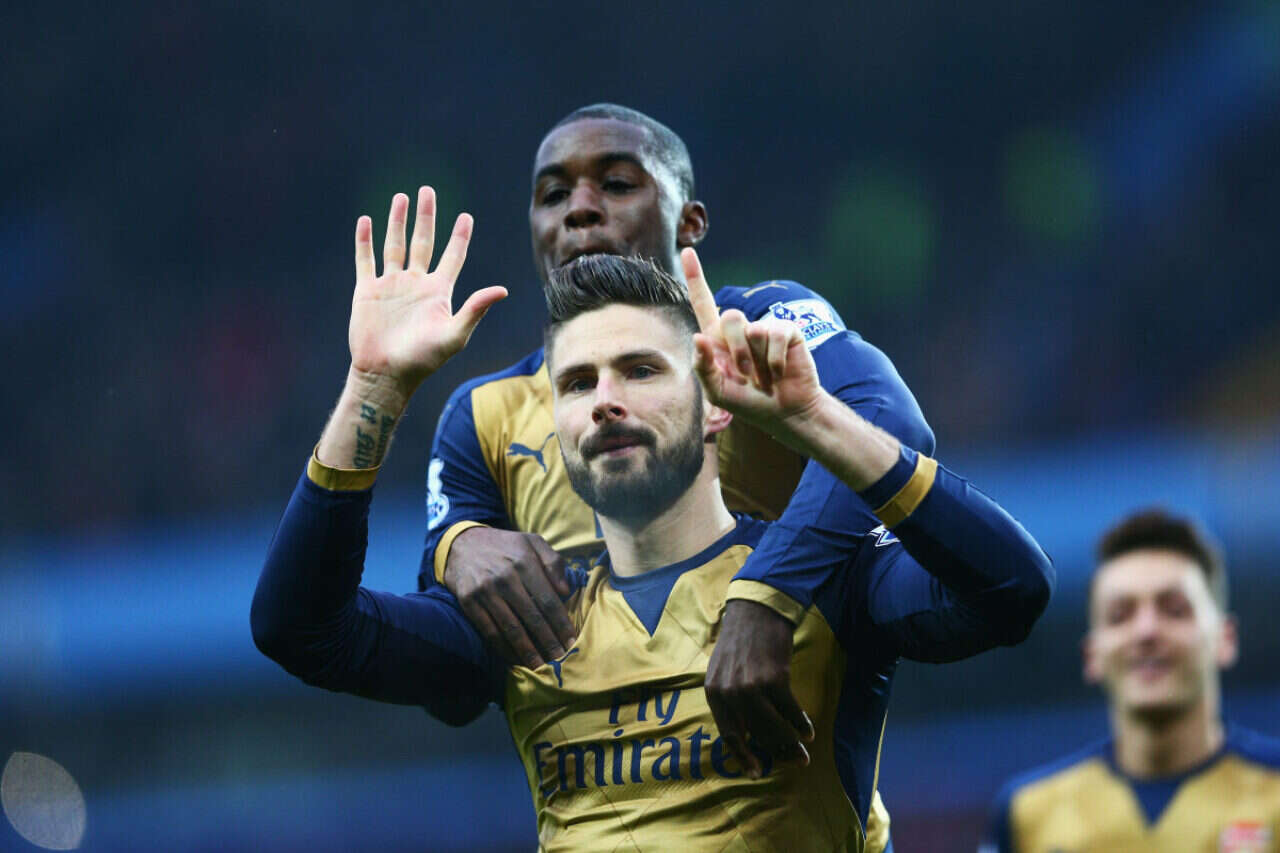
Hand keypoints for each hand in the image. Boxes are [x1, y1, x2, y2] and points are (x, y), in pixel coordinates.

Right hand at [348, 187, 506, 397]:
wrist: (386, 375)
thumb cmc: (423, 360)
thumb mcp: (454, 335)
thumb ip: (475, 309)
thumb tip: (503, 290)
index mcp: (438, 291)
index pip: (453, 256)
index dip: (459, 237)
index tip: (466, 217)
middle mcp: (416, 283)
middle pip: (423, 241)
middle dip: (426, 216)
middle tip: (428, 191)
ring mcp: (391, 285)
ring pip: (395, 244)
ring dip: (397, 221)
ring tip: (401, 197)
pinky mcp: (367, 291)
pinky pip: (366, 260)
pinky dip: (365, 241)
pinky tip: (367, 221)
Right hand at [445, 527, 577, 668]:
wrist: (462, 543)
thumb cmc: (505, 545)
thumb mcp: (532, 541)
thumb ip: (553, 562)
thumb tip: (566, 591)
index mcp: (524, 562)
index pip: (548, 600)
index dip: (561, 623)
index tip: (571, 641)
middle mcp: (505, 578)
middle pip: (531, 617)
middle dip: (547, 642)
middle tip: (559, 659)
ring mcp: (485, 591)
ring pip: (510, 628)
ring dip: (527, 651)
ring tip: (540, 666)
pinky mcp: (468, 602)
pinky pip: (489, 631)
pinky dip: (503, 648)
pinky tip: (514, 659)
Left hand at [681, 248, 823, 439]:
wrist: (784, 412)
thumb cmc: (749, 402)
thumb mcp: (718, 392)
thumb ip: (703, 367)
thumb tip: (697, 337)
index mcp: (718, 339)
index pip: (704, 302)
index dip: (695, 278)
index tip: (687, 251)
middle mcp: (742, 329)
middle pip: (730, 317)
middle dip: (736, 351)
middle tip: (747, 375)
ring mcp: (765, 328)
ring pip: (752, 329)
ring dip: (757, 361)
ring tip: (765, 378)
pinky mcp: (787, 331)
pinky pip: (775, 336)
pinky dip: (774, 361)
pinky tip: (779, 373)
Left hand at [705, 599, 814, 777]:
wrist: (756, 610)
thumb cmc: (742, 641)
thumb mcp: (723, 670)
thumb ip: (729, 699)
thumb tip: (746, 733)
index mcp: (714, 692)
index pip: (729, 734)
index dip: (742, 757)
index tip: (755, 773)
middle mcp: (730, 693)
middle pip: (756, 735)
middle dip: (776, 752)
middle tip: (793, 762)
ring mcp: (752, 686)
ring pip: (773, 727)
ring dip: (791, 743)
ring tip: (803, 751)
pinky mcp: (774, 678)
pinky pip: (790, 710)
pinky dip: (801, 723)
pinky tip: (808, 730)